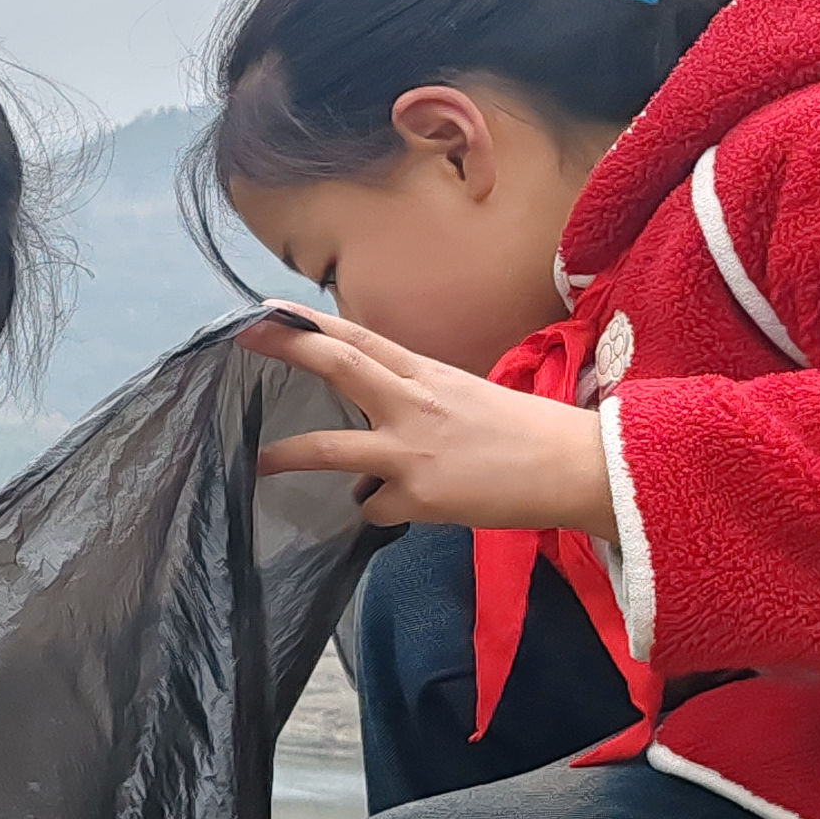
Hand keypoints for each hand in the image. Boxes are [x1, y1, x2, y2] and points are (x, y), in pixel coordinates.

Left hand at [242, 306, 617, 534]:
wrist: (575, 468)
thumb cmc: (524, 432)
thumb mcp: (464, 396)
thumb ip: (413, 399)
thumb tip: (374, 422)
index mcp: (426, 374)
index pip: (359, 338)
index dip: (311, 323)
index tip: (268, 309)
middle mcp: (414, 402)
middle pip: (339, 366)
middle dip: (288, 349)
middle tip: (244, 337)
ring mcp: (412, 449)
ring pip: (331, 448)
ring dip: (289, 454)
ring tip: (260, 462)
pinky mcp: (419, 496)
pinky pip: (373, 506)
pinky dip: (378, 509)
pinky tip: (400, 509)